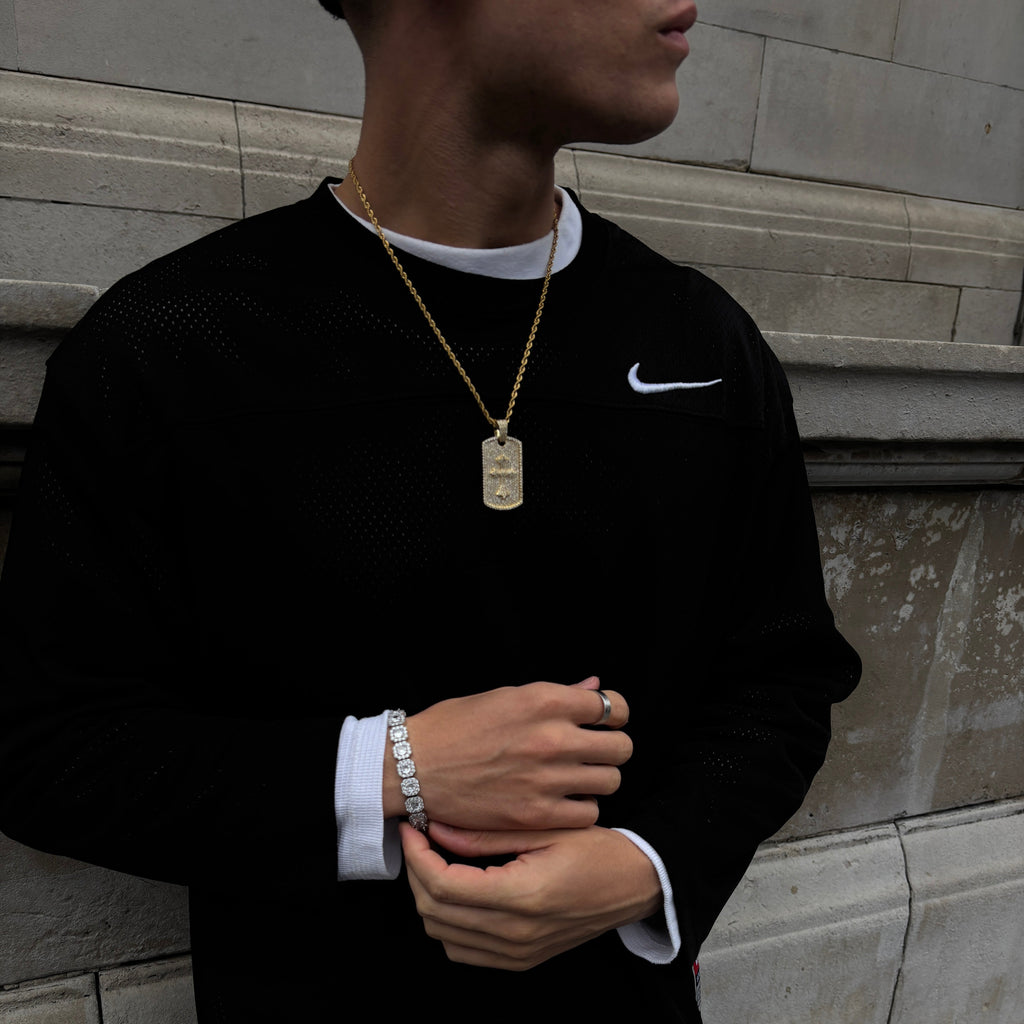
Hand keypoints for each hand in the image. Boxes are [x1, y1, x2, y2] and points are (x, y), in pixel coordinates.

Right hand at [386, 677, 630, 830]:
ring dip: (598, 778)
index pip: (612, 706)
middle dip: (612, 746)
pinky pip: (589, 813)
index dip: (614, 714)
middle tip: (594, 751)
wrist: (412, 767)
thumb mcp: (505, 695)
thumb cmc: (455, 726)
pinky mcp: (535, 814)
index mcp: (544, 700)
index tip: (605, 721)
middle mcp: (551, 738)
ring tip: (577, 776)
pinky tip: (564, 799)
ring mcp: (546, 779)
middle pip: (621, 747)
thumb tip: (594, 687)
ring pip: (610, 781)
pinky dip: (582, 807)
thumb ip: (557, 693)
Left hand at [401, 821, 661, 970]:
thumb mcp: (544, 828)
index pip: (444, 886)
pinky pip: (464, 949)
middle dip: (416, 872)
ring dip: (429, 897)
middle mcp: (516, 933)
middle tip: (419, 838)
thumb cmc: (597, 849)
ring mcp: (518, 953)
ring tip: (435, 859)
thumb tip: (435, 827)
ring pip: (443, 935)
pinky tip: (458, 888)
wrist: (635, 884)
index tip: (412, 826)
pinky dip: (448, 921)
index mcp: (523, 896)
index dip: (417, 855)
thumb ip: (486, 833)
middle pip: (435, 913)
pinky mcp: (520, 960)